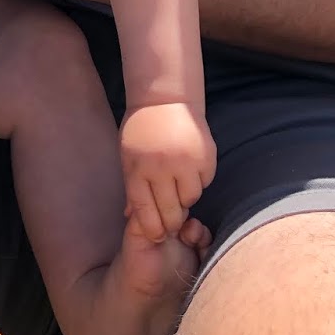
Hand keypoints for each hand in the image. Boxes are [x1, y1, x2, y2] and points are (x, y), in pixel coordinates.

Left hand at [120, 101, 216, 242]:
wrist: (165, 98)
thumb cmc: (142, 130)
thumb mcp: (128, 157)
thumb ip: (132, 187)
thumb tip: (131, 218)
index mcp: (137, 168)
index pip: (145, 211)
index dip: (152, 228)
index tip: (157, 235)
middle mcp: (161, 167)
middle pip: (171, 212)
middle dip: (172, 222)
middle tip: (173, 221)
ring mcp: (185, 161)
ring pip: (191, 199)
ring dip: (186, 197)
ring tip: (178, 185)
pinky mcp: (205, 156)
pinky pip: (205, 182)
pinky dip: (198, 181)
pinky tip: (190, 168)